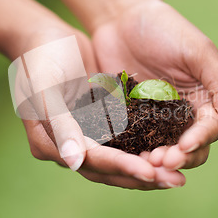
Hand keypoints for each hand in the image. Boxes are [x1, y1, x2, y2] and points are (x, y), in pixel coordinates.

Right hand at [14, 27, 185, 189]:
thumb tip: (74, 162)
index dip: (121, 167)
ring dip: (148, 166)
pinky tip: (170, 148)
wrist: (45, 36)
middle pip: (107, 169)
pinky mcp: (100, 124)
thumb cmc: (39, 57)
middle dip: (141, 175)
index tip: (151, 172)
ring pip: (119, 160)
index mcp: (48, 144)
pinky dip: (145, 146)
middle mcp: (67, 147)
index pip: (90, 161)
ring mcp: (84, 137)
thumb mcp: (45, 88)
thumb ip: (60, 124)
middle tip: (175, 180)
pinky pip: (125, 140)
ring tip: (178, 173)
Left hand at [92, 0, 217, 169]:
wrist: (121, 18)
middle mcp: (183, 115)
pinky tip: (123, 155)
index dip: (199, 141)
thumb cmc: (166, 29)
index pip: (209, 129)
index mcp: (206, 100)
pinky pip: (133, 141)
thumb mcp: (199, 53)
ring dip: (155, 160)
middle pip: (188, 148)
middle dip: (177, 157)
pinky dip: (131, 151)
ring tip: (143, 163)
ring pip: (161, 150)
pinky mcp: (129, 120)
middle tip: (160, 161)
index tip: (184, 147)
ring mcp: (155, 120)